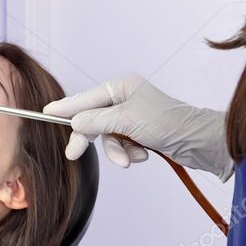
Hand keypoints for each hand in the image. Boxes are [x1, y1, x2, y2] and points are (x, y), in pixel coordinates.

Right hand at [44, 75, 231, 180]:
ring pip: (107, 136)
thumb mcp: (125, 120)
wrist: (199, 143)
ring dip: (117, 150)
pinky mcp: (141, 133)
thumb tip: (74, 123)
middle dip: (91, 137)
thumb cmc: (167, 124)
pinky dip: (130, 153)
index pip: (86, 98)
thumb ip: (95, 121)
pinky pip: (122, 145)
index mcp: (122, 87)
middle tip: (73, 153)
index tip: (46, 113)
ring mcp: (133, 116)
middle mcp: (126, 98)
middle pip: (94, 119)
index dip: (66, 107)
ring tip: (130, 158)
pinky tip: (144, 154)